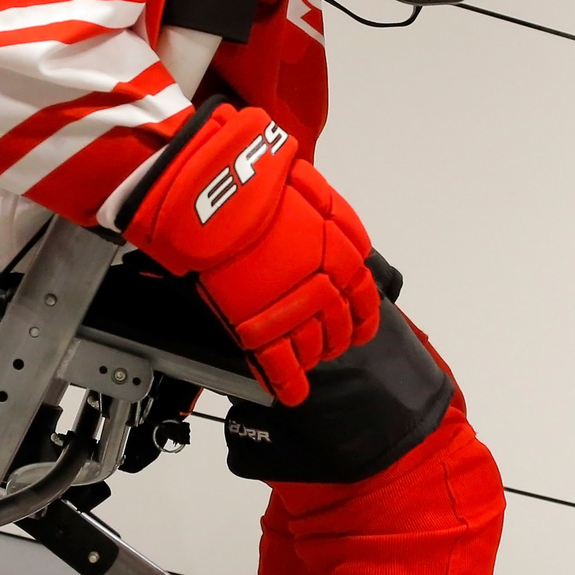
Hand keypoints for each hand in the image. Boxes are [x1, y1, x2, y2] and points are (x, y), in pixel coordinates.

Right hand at [121, 105, 381, 404]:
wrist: (211, 197)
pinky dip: (287, 382)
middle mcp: (325, 285)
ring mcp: (291, 310)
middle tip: (329, 343)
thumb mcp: (309, 186)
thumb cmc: (255, 182)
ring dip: (313, 356)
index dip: (362, 316)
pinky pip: (279, 365)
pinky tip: (291, 392)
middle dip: (336, 337)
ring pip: (313, 347)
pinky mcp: (257, 328)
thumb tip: (336, 230)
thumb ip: (328, 215)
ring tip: (306, 359)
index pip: (363, 297)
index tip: (359, 325)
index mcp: (343, 252)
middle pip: (339, 325)